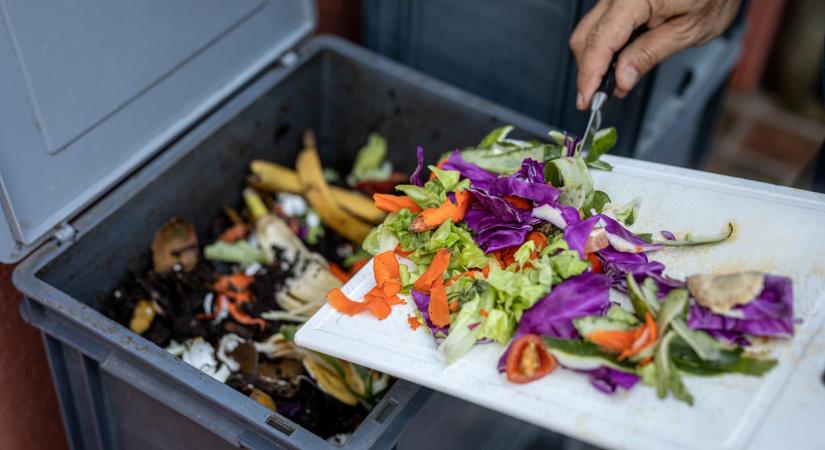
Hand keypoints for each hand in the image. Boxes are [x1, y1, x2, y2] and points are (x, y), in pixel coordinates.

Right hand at [570, 0, 740, 109]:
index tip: (587, 100)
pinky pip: (601, 24)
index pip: (600, 41)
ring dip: (596, 60)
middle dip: (589, 70)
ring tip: (616, 81)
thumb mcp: (689, 30)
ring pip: (588, 31)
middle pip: (586, 37)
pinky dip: (605, 46)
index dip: (590, 75)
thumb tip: (622, 78)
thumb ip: (650, 53)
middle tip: (600, 97)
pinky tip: (620, 61)